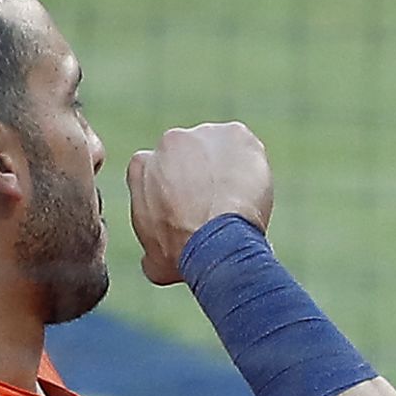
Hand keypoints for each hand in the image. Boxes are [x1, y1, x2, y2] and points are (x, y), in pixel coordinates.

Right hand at [126, 122, 276, 285]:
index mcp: (141, 165)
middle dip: (204, 175)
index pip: (161, 169)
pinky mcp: (236, 134)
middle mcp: (169, 141)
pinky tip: (253, 191)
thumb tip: (152, 260)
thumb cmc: (182, 255)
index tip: (193, 208)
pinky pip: (246, 148)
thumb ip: (150, 250)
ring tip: (239, 201)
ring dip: (228, 168)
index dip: (179, 189)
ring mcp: (204, 135)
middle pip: (192, 154)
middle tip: (219, 205)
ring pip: (219, 149)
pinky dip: (252, 165)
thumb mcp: (153, 260)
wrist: (215, 242)